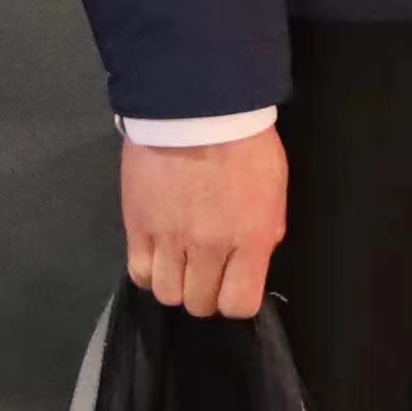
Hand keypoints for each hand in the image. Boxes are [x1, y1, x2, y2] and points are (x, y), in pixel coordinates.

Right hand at [119, 130, 284, 316]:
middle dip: (204, 293)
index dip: (235, 300)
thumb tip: (252, 259)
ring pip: (167, 294)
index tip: (232, 285)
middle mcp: (209, 248)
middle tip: (205, 270)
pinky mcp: (137, 224)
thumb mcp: (274, 190)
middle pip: (199, 303)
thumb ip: (264, 232)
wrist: (196, 105)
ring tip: (179, 262)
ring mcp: (169, 239)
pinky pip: (138, 271)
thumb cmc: (244, 142)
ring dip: (174, 283)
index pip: (238, 304)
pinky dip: (148, 271)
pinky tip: (157, 255)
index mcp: (250, 239)